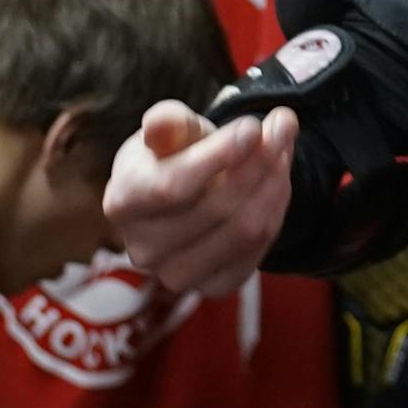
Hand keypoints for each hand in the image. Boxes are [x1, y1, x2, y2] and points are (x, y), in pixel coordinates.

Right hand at [103, 100, 296, 296]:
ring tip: (283, 146)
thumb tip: (162, 122)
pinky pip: (259, 249)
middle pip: (218, 207)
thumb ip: (167, 122)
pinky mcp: (213, 286)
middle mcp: (143, 248)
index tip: (252, 126)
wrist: (190, 191)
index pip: (172, 186)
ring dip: (276, 181)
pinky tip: (278, 179)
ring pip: (245, 229)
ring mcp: (176, 274)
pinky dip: (276, 208)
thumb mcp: (171, 129)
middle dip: (261, 160)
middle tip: (283, 125)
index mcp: (123, 202)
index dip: (219, 156)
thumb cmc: (176, 153)